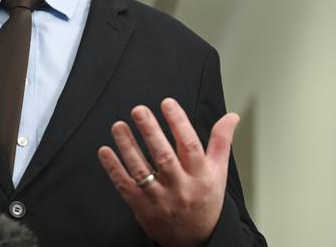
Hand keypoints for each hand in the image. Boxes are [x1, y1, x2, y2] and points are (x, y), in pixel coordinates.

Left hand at [98, 98, 238, 246]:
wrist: (195, 241)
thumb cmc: (205, 200)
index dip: (179, 123)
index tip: (167, 103)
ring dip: (127, 146)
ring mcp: (159, 198)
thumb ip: (221, 142)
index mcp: (200, 176)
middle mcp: (180, 187)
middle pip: (164, 156)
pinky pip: (124, 185)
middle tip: (139, 110)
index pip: (190, 146)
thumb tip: (231, 116)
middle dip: (150, 132)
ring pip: (141, 170)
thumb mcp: (218, 172)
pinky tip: (105, 151)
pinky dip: (113, 168)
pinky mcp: (141, 206)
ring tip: (119, 126)